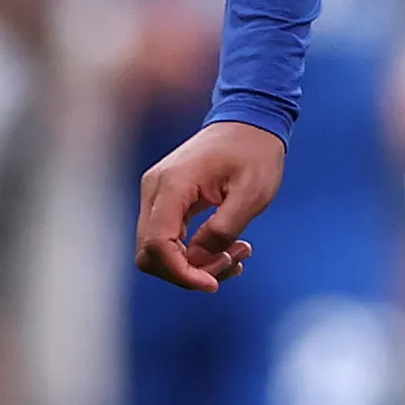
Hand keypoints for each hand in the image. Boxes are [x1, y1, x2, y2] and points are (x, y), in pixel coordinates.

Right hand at [137, 121, 287, 290]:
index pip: (157, 245)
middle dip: (189, 271)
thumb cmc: (254, 153)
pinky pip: (169, 238)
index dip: (181, 273)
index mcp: (173, 185)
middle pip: (150, 253)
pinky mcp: (166, 199)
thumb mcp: (251, 195)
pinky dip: (194, 251)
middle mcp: (155, 190)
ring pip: (158, 250)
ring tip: (240, 252)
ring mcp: (156, 194)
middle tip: (235, 260)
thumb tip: (198, 261)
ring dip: (196, 263)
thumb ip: (223, 230)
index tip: (213, 284)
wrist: (249, 121)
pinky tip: (229, 249)